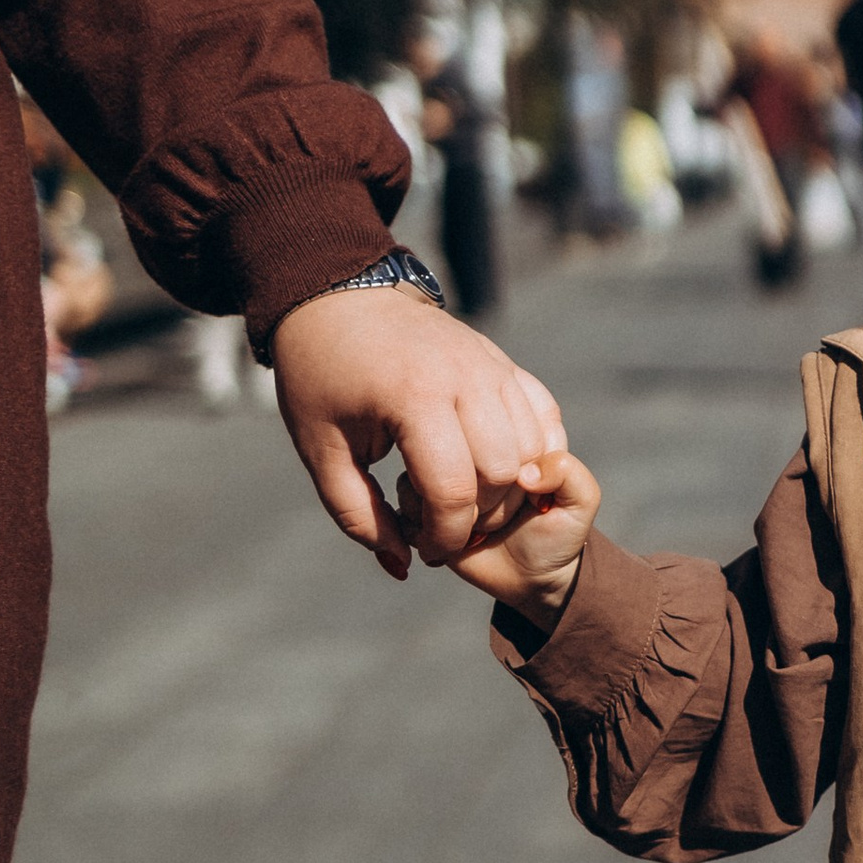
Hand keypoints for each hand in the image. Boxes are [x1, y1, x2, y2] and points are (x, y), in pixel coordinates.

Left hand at [273, 287, 567, 581]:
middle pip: (502, 473)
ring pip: (530, 448)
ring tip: (466, 498)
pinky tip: (501, 470)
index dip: (444, 536)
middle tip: (444, 524)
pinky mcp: (501, 361)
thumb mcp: (322, 452)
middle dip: (479, 515)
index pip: (453, 490)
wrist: (340, 297)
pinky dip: (532, 453)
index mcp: (413, 398)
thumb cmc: (322, 378)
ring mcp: (490, 365)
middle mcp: (464, 378)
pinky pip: (541, 416)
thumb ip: (358, 515)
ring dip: (507, 488)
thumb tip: (403, 565)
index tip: (424, 549)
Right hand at [403, 447, 601, 625]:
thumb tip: (525, 471)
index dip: (522, 471)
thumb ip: (570, 473)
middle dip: (491, 497)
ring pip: (431, 469)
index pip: (505, 431)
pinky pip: (408, 496)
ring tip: (482, 529)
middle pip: (464, 451)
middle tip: (508, 517)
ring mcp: (443, 468)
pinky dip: (432, 521)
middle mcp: (473, 445)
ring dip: (462, 510)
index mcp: (514, 434)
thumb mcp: (581, 502)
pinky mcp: (419, 497)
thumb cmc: (556, 532)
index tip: (534, 496)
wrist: (529, 578)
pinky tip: (458, 537)